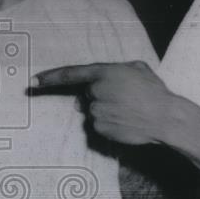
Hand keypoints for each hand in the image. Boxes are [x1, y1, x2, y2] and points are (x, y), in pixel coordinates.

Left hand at [33, 61, 173, 145]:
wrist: (165, 117)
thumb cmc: (153, 91)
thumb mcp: (136, 69)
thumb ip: (112, 73)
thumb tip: (91, 89)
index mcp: (104, 73)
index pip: (70, 74)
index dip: (50, 77)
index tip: (34, 80)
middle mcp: (96, 92)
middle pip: (87, 96)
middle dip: (100, 97)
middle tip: (124, 99)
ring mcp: (97, 112)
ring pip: (94, 112)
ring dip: (107, 111)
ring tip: (129, 111)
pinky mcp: (100, 129)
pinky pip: (99, 126)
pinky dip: (110, 124)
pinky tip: (127, 122)